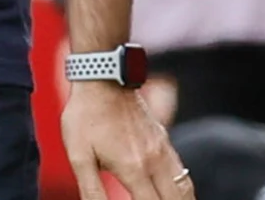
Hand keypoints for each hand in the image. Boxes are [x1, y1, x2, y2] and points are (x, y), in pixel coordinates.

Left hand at [61, 82, 192, 199]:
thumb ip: (91, 189)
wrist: (103, 77)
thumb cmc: (85, 116)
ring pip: (185, 188)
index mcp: (133, 168)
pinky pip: (182, 172)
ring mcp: (163, 149)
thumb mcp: (78, 155)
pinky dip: (183, 190)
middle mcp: (154, 161)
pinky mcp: (164, 139)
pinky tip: (173, 194)